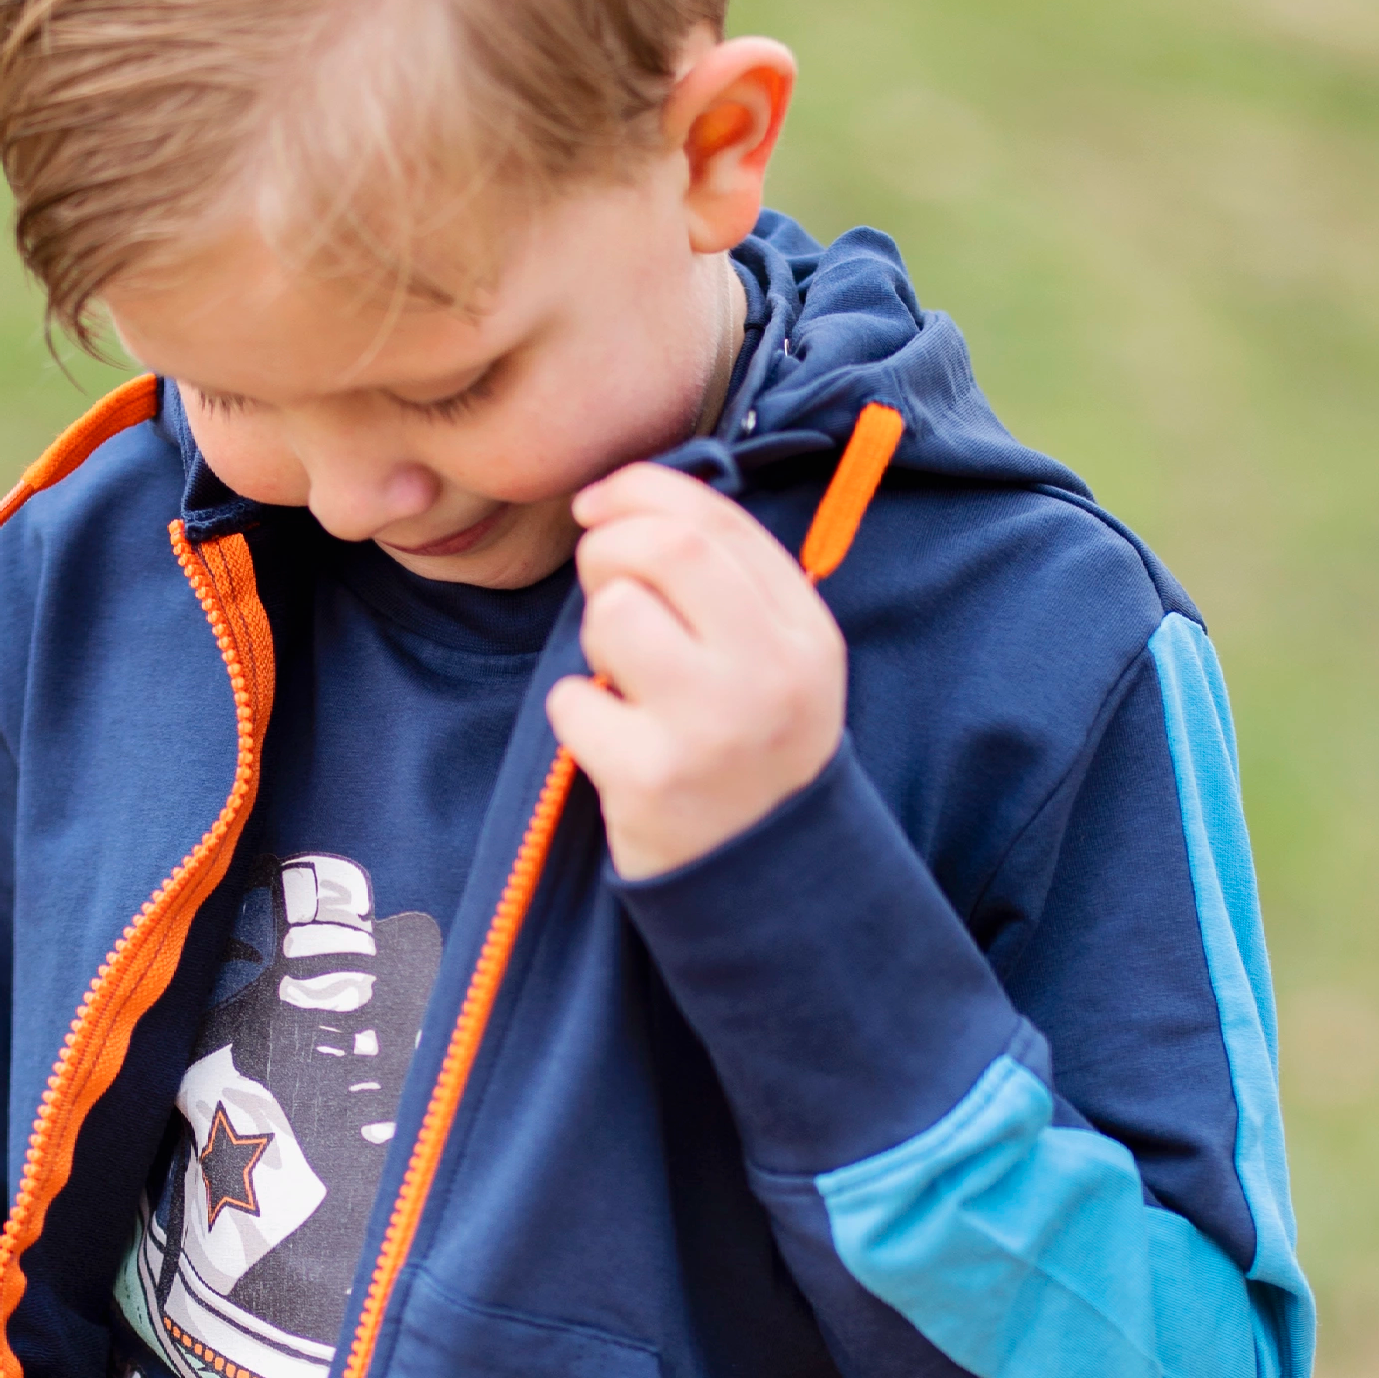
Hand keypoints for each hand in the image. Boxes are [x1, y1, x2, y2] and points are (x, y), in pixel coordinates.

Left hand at [545, 464, 845, 880]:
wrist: (767, 887)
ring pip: (614, 614)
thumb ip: (729, 586)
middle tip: (599, 582)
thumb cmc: (753, 755)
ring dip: (595, 632)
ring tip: (620, 674)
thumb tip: (630, 503)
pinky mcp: (652, 778)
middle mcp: (768, 674)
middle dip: (609, 547)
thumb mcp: (779, 665)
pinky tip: (614, 741)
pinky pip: (573, 700)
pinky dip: (577, 712)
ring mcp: (711, 728)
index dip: (642, 490)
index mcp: (805, 634)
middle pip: (665, 549)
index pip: (716, 521)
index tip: (599, 502)